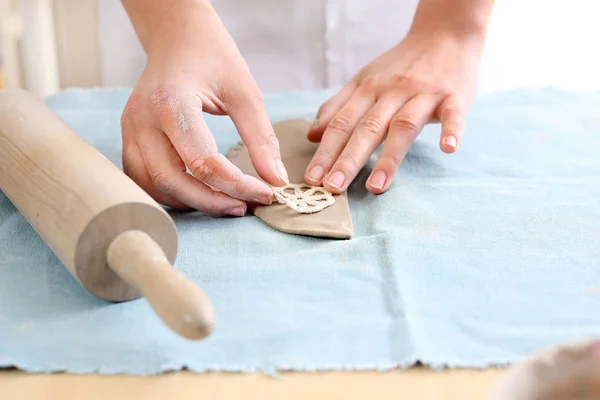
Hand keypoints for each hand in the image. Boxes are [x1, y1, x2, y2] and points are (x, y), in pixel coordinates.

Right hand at [120, 1, 287, 215]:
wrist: (178, 37)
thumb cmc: (213, 58)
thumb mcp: (245, 93)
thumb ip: (261, 138)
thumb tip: (276, 180)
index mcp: (170, 103)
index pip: (203, 162)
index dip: (237, 185)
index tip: (266, 193)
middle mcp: (142, 120)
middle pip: (172, 181)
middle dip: (212, 202)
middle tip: (244, 207)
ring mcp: (130, 130)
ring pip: (154, 186)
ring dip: (190, 202)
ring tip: (226, 203)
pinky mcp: (129, 138)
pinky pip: (144, 179)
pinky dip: (171, 194)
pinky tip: (199, 194)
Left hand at [304, 32, 481, 193]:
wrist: (444, 34)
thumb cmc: (401, 65)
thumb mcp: (364, 80)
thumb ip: (338, 107)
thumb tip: (312, 135)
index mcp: (367, 89)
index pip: (342, 123)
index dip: (326, 151)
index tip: (312, 178)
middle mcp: (392, 91)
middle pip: (367, 128)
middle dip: (348, 160)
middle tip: (333, 188)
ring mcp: (423, 93)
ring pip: (403, 126)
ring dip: (389, 158)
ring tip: (376, 187)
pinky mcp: (454, 96)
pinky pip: (452, 114)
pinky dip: (451, 130)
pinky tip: (448, 149)